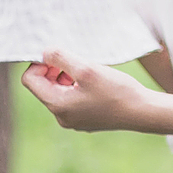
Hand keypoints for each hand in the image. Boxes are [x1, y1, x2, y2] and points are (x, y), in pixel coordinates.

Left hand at [21, 47, 155, 133]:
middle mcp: (61, 117)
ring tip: (87, 72)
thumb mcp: (86, 69)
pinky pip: (71, 100)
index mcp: (57, 105)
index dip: (40, 63)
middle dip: (55, 70)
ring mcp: (73, 121)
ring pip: (57, 92)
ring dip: (67, 77)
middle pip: (43, 86)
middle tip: (75, 61)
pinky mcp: (85, 120)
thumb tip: (44, 52)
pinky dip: (77, 87)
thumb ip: (61, 58)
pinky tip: (95, 83)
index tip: (59, 56)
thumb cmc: (116, 91)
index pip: (30, 80)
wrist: (143, 112)